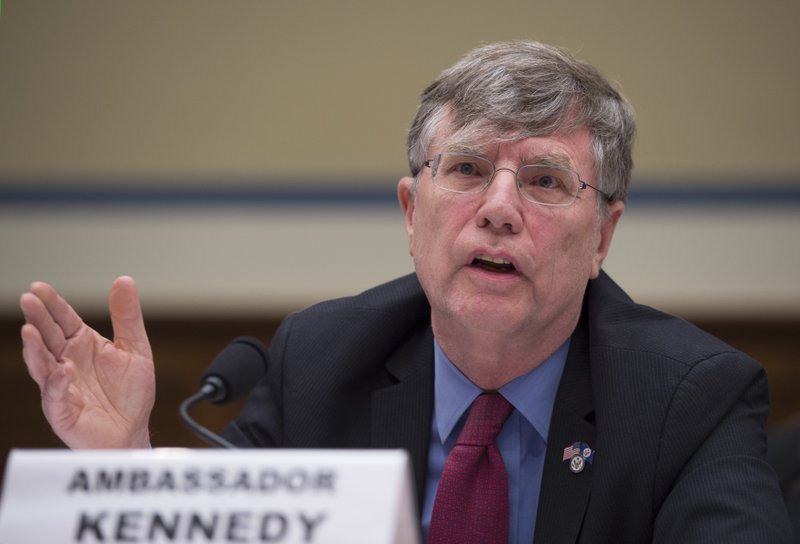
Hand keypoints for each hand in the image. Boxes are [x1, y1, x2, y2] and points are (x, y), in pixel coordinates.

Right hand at [19, 276, 154, 448]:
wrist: (133, 431)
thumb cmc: (130, 393)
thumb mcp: (135, 348)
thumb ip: (127, 316)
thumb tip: (124, 280)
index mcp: (82, 345)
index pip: (63, 320)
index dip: (52, 304)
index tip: (39, 287)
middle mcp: (66, 363)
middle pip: (48, 337)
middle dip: (37, 319)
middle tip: (28, 300)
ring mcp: (61, 387)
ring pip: (43, 365)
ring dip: (35, 349)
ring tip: (30, 331)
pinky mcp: (62, 411)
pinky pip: (57, 396)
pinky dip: (59, 383)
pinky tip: (63, 369)